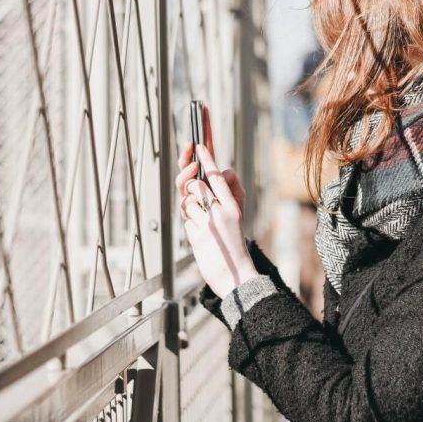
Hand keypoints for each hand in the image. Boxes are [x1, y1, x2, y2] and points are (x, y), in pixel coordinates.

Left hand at [175, 142, 256, 297]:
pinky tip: (202, 235)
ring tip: (202, 220)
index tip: (197, 146)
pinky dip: (190, 224)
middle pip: (195, 186)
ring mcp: (206, 224)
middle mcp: (220, 212)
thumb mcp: (237, 216)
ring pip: (186, 202)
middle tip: (194, 190)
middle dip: (190, 186)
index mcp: (232, 205)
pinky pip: (185, 220)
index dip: (206, 160)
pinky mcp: (195, 235)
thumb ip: (228, 192)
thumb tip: (220, 173)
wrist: (234, 275)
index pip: (216, 177)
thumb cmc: (233, 243)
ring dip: (189, 208)